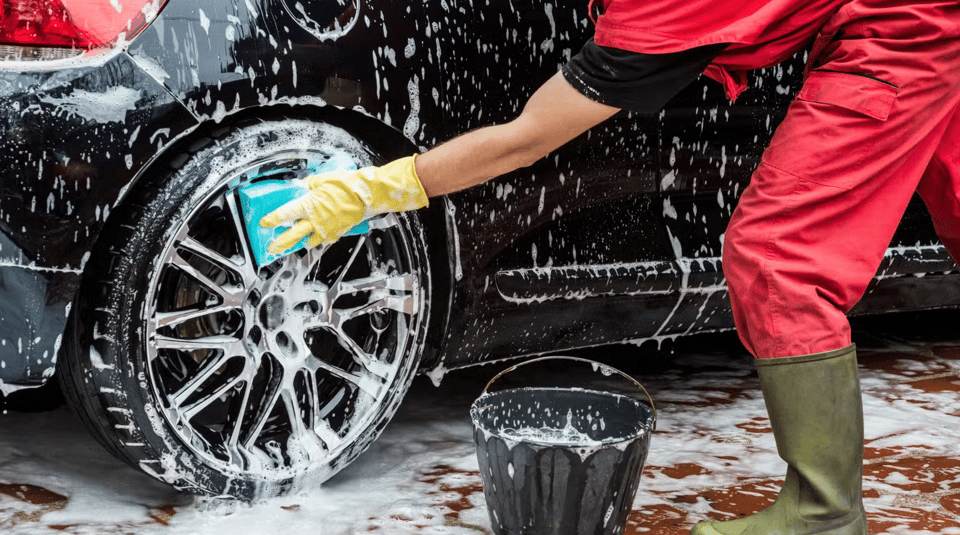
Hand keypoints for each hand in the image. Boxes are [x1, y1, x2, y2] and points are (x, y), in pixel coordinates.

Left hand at [259, 155, 428, 252]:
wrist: (368, 194)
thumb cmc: (347, 184)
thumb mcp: (323, 180)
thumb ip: (310, 186)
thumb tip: (302, 187)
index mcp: (309, 205)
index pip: (286, 213)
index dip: (273, 219)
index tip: (264, 223)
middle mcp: (316, 220)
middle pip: (294, 234)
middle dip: (282, 242)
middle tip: (272, 247)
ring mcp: (328, 228)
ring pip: (310, 240)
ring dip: (302, 241)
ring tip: (296, 243)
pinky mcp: (338, 232)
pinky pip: (325, 238)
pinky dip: (319, 238)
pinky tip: (317, 237)